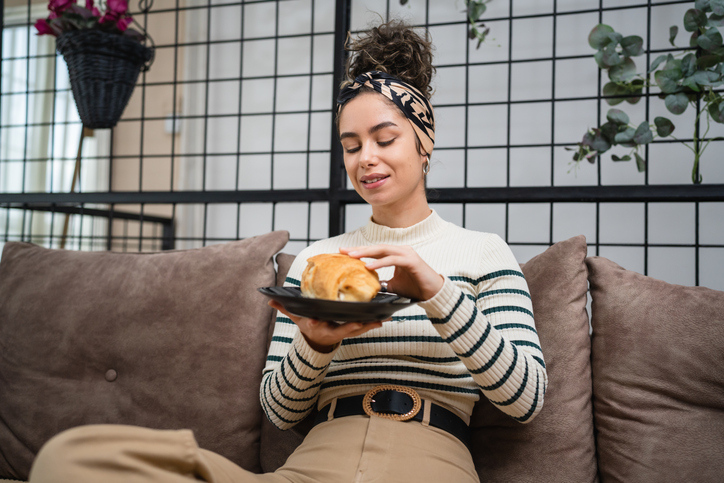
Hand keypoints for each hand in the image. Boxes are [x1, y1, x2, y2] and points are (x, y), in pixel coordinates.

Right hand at [268, 300, 382, 352]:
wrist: (318, 339)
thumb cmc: (308, 324)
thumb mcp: (296, 317)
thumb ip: (285, 308)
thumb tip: (269, 300)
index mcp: (316, 326)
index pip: (314, 324)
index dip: (314, 323)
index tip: (314, 320)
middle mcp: (331, 331)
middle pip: (340, 330)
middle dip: (349, 327)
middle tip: (358, 322)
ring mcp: (343, 332)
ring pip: (356, 330)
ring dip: (368, 326)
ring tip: (379, 320)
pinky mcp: (353, 331)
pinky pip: (364, 328)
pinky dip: (373, 323)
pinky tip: (384, 318)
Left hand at [340, 245, 443, 300]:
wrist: (433, 294)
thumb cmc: (415, 288)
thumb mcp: (393, 286)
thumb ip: (382, 283)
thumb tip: (369, 288)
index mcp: (395, 254)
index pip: (374, 251)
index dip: (359, 251)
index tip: (343, 253)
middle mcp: (400, 250)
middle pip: (376, 247)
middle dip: (359, 249)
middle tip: (343, 251)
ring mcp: (407, 254)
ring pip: (383, 250)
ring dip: (366, 253)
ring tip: (352, 256)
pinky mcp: (412, 261)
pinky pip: (393, 260)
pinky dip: (380, 262)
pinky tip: (369, 266)